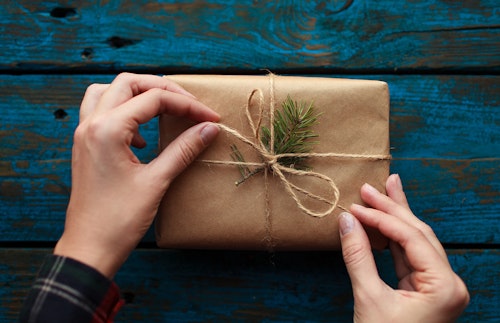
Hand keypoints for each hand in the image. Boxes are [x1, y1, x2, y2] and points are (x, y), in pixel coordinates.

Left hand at [54, 73, 219, 277]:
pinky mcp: (86, 146)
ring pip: (109, 91)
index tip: (210, 117)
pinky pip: (102, 112)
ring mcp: (85, 134)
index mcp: (107, 129)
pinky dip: (125, 111)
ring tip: (164, 108)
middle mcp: (91, 124)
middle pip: (128, 83)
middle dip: (162, 88)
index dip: (187, 105)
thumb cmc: (118, 219)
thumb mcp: (156, 182)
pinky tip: (143, 136)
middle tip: (189, 104)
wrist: (89, 248)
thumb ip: (183, 150)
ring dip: (138, 94)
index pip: (153, 99)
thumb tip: (209, 128)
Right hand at [339, 174, 468, 322]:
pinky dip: (393, 238)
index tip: (355, 206)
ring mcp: (438, 286)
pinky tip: (384, 219)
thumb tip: (346, 220)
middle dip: (393, 208)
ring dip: (396, 217)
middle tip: (371, 186)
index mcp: (445, 286)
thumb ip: (357, 256)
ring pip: (415, 241)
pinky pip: (408, 256)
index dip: (381, 218)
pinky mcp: (425, 289)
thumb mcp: (368, 298)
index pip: (411, 238)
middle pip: (419, 234)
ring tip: (384, 190)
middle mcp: (448, 283)